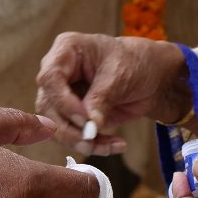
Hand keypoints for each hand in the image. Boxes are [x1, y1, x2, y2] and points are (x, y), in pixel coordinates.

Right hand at [35, 32, 190, 154]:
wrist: (149, 77)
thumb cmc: (134, 63)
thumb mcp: (120, 75)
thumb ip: (101, 98)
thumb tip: (88, 127)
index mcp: (66, 50)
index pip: (50, 78)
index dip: (63, 101)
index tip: (84, 118)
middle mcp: (58, 73)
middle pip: (47, 106)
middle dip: (69, 129)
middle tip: (91, 141)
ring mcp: (62, 95)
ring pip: (55, 125)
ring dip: (79, 141)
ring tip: (108, 147)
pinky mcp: (72, 115)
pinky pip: (72, 136)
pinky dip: (92, 145)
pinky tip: (114, 146)